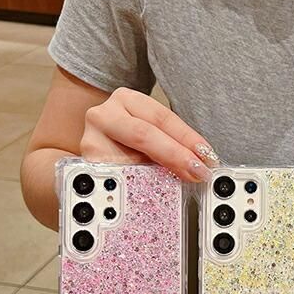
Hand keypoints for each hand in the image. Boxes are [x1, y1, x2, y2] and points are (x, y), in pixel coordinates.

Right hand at [80, 87, 217, 180]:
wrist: (92, 168)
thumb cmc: (129, 152)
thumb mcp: (153, 143)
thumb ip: (171, 150)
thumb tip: (200, 166)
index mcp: (126, 101)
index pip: (162, 117)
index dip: (187, 137)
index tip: (207, 156)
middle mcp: (104, 115)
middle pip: (145, 133)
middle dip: (176, 154)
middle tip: (199, 171)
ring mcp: (91, 141)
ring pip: (129, 154)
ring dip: (159, 171)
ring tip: (182, 181)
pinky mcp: (86, 168)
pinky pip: (117, 177)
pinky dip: (138, 186)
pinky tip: (153, 192)